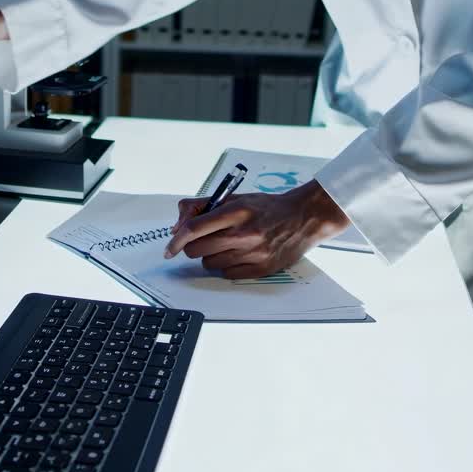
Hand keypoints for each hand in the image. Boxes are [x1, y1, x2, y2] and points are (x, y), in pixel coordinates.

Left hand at [163, 178, 351, 279]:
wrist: (303, 217)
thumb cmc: (267, 207)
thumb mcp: (235, 197)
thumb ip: (203, 206)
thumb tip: (178, 224)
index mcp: (235, 211)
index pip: (194, 228)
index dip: (176, 240)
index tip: (169, 248)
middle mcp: (243, 234)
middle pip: (197, 249)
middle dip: (193, 246)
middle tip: (204, 240)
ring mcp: (253, 253)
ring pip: (209, 263)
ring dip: (211, 255)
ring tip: (227, 244)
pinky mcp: (261, 269)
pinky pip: (226, 274)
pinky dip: (226, 265)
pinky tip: (239, 254)